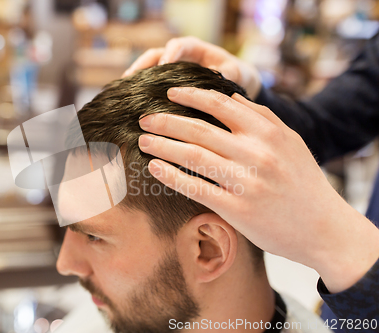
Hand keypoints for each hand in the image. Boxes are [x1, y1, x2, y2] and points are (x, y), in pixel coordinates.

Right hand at [123, 36, 261, 98]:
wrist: (234, 83)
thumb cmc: (235, 75)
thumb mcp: (235, 73)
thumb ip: (228, 75)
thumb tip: (221, 81)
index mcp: (194, 48)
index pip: (178, 46)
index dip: (169, 54)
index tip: (163, 66)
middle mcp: (178, 56)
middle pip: (154, 55)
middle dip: (141, 65)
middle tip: (130, 78)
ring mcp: (168, 69)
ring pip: (147, 69)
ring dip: (135, 79)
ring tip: (122, 92)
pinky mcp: (164, 82)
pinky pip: (148, 83)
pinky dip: (139, 91)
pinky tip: (130, 104)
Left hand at [138, 87, 378, 292]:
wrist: (324, 229)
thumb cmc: (304, 182)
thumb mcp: (291, 141)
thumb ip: (262, 117)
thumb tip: (230, 97)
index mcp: (268, 132)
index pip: (220, 104)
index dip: (190, 96)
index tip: (169, 93)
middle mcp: (256, 153)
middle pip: (199, 129)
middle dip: (166, 121)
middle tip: (144, 118)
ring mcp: (245, 181)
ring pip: (192, 155)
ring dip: (162, 145)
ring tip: (143, 141)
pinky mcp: (236, 209)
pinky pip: (195, 187)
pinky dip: (171, 176)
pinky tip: (155, 167)